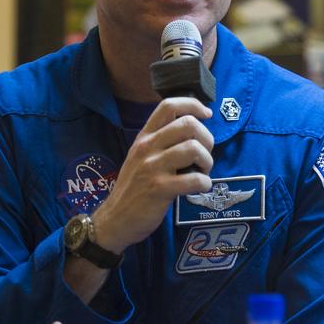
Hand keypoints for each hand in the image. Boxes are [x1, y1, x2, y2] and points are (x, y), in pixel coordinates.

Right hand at [93, 97, 213, 253]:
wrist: (115, 219)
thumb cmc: (135, 187)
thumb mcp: (141, 156)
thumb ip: (161, 141)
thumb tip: (193, 128)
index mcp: (145, 136)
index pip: (168, 105)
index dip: (193, 105)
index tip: (206, 114)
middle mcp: (147, 147)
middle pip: (188, 124)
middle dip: (207, 139)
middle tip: (205, 156)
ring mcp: (152, 167)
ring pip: (193, 148)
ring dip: (207, 161)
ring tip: (202, 172)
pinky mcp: (159, 189)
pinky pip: (194, 179)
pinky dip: (204, 183)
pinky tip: (199, 187)